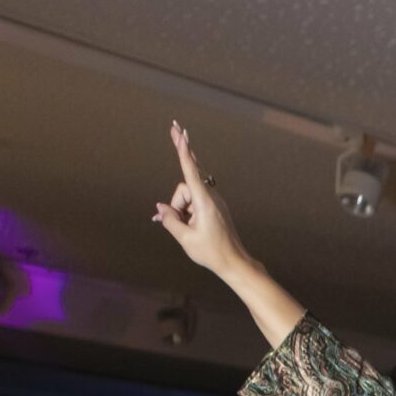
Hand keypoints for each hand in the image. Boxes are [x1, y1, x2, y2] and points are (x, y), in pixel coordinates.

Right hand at [151, 121, 256, 279]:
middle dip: (177, 205)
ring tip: (190, 231)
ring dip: (182, 212)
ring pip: (187, 198)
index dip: (183, 150)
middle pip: (183, 190)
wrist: (234, 263)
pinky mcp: (214, 207)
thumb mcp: (185, 239)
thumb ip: (170, 220)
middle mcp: (211, 197)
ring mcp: (214, 202)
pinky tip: (187, 226)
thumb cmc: (211, 252)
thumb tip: (161, 206)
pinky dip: (187, 213)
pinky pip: (194, 203)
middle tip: (181, 225)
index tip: (180, 132)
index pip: (190, 171)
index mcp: (205, 202)